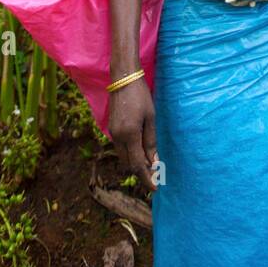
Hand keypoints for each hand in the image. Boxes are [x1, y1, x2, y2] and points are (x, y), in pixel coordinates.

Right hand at [108, 77, 158, 192]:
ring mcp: (112, 133)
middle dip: (141, 172)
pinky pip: (120, 147)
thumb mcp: (150, 118)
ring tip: (150, 164)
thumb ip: (150, 142)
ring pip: (123, 157)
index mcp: (129, 135)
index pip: (137, 165)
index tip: (155, 188)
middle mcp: (118, 137)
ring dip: (135, 163)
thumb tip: (154, 163)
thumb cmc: (141, 96)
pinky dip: (130, 153)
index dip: (146, 179)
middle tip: (156, 176)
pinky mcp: (111, 128)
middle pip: (128, 164)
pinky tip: (140, 150)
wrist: (123, 78)